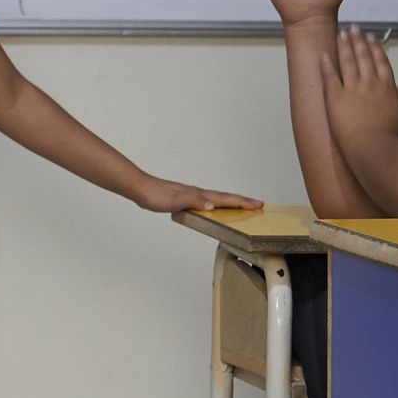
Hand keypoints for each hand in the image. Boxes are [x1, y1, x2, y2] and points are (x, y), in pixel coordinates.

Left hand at [133, 176, 261, 212]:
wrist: (140, 189)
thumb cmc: (155, 195)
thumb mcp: (176, 201)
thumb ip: (195, 201)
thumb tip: (213, 204)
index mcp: (199, 194)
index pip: (225, 198)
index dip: (242, 202)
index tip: (258, 204)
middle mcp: (198, 193)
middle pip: (225, 197)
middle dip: (242, 201)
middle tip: (257, 205)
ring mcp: (191, 195)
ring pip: (216, 199)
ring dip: (230, 202)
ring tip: (241, 207)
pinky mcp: (184, 199)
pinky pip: (207, 202)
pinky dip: (216, 204)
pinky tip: (213, 209)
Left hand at [323, 26, 397, 143]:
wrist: (373, 149)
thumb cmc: (390, 137)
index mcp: (387, 86)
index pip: (380, 61)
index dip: (374, 47)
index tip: (370, 37)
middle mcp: (369, 83)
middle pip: (363, 56)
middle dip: (358, 40)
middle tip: (353, 28)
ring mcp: (351, 88)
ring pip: (347, 61)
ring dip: (344, 45)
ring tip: (341, 34)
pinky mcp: (335, 97)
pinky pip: (330, 76)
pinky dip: (326, 64)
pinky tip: (324, 54)